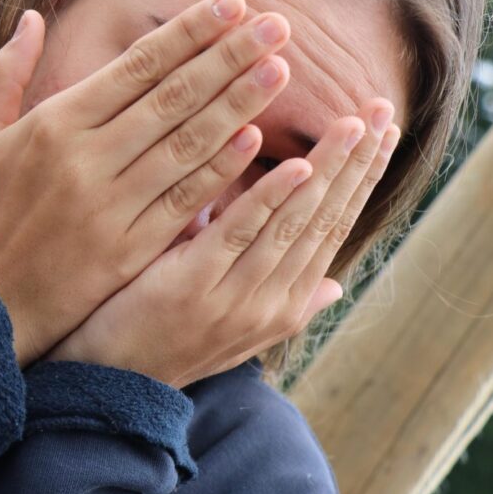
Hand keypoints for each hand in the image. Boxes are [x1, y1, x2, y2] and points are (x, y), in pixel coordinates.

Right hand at [0, 0, 294, 365]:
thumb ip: (4, 73)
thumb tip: (32, 16)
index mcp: (56, 124)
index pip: (137, 67)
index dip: (188, 33)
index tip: (232, 3)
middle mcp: (90, 159)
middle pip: (173, 98)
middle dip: (230, 57)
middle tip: (277, 24)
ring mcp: (114, 205)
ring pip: (187, 145)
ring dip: (238, 105)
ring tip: (280, 70)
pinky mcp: (131, 247)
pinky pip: (184, 201)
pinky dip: (219, 170)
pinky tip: (253, 141)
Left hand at [44, 100, 400, 388]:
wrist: (110, 384)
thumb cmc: (164, 336)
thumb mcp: (233, 321)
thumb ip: (283, 298)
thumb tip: (333, 285)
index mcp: (283, 304)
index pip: (333, 229)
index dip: (361, 180)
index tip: (381, 132)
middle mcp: (270, 302)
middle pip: (324, 221)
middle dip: (356, 164)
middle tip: (382, 109)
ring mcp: (234, 297)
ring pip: (293, 223)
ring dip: (327, 171)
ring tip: (352, 124)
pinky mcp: (193, 288)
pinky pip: (238, 234)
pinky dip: (269, 198)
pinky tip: (295, 166)